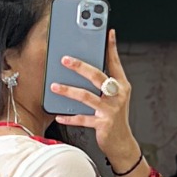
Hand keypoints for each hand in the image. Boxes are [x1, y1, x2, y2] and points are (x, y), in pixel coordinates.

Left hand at [48, 28, 141, 174]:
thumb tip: (86, 68)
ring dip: (68, 90)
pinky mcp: (103, 124)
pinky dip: (70, 117)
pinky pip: (83, 119)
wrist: (122, 144)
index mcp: (121, 86)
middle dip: (79, 66)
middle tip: (64, 59)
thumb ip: (104, 83)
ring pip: (86, 96)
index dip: (111, 47)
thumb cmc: (114, 118)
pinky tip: (58, 114)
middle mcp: (117, 95)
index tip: (107, 32)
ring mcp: (110, 110)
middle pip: (97, 76)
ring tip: (54, 86)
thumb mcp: (114, 98)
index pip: (115, 62)